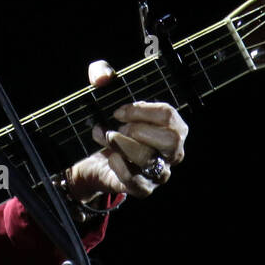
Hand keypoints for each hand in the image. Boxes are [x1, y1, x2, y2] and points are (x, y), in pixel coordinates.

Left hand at [63, 60, 188, 200]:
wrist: (93, 158)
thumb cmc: (109, 123)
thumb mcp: (104, 94)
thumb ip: (102, 75)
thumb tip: (102, 77)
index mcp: (171, 126)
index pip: (169, 116)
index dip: (141, 111)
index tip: (118, 112)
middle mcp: (171, 151)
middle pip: (171, 140)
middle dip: (139, 130)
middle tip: (119, 128)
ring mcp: (159, 172)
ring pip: (150, 161)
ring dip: (124, 146)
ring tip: (109, 139)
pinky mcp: (142, 188)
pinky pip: (137, 183)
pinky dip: (121, 167)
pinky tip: (110, 157)